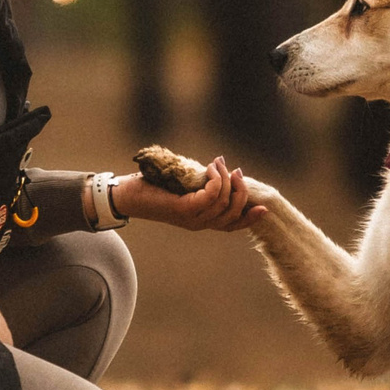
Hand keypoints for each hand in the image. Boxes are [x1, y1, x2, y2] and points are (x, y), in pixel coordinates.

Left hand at [114, 157, 262, 232]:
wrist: (125, 197)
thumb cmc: (152, 188)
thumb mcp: (182, 187)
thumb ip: (200, 184)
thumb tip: (220, 168)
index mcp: (200, 221)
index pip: (231, 226)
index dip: (249, 219)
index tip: (264, 208)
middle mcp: (198, 223)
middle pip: (233, 213)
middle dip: (241, 191)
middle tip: (236, 170)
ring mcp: (192, 218)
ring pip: (224, 202)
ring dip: (227, 180)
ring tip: (220, 164)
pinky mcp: (184, 209)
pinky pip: (212, 195)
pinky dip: (216, 179)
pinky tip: (212, 168)